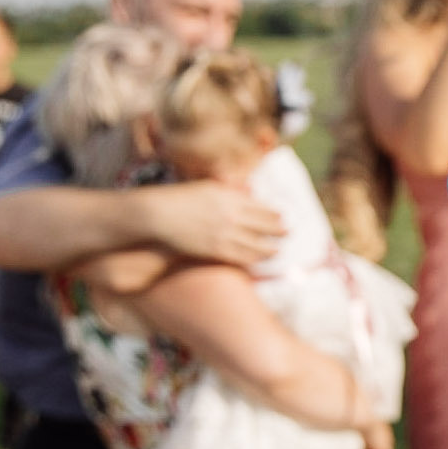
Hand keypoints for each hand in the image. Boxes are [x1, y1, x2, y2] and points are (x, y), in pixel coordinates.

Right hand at [144, 181, 286, 265]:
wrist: (158, 215)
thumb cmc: (179, 198)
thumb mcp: (207, 187)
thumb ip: (229, 190)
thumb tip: (247, 192)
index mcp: (230, 197)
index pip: (260, 207)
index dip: (274, 214)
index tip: (283, 216)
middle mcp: (231, 215)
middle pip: (263, 225)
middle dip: (278, 230)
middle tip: (289, 233)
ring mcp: (224, 233)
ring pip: (255, 244)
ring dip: (270, 248)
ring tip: (278, 250)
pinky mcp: (215, 250)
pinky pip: (240, 257)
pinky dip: (253, 259)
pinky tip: (261, 261)